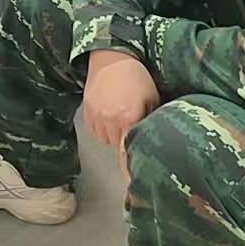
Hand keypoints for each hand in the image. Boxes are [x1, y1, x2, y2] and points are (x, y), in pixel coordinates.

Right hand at [82, 51, 159, 176]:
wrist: (111, 56)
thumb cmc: (138, 77)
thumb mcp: (152, 99)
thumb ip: (152, 122)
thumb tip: (158, 144)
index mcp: (127, 118)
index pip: (127, 155)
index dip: (131, 173)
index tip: (134, 189)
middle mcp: (108, 120)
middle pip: (118, 149)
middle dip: (127, 147)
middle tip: (138, 138)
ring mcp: (95, 116)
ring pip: (107, 140)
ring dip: (116, 136)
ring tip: (124, 118)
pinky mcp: (86, 112)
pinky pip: (97, 131)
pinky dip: (105, 128)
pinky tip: (112, 114)